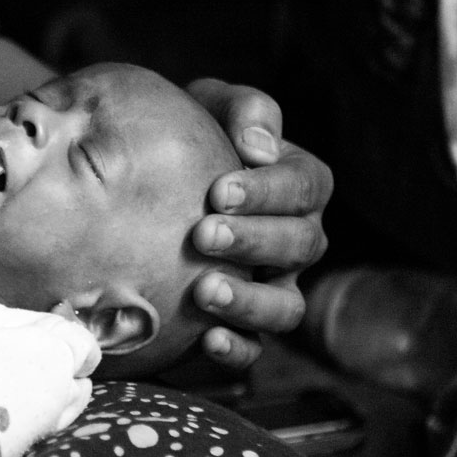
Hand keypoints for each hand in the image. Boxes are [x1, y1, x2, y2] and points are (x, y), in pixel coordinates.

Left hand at [183, 78, 333, 369]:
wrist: (150, 186)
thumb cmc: (192, 137)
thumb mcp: (212, 108)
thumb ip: (241, 109)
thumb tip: (257, 143)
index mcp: (300, 186)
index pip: (306, 187)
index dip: (269, 192)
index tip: (220, 191)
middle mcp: (297, 241)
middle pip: (301, 246)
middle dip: (255, 242)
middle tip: (203, 235)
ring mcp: (274, 287)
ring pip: (286, 306)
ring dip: (250, 301)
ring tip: (205, 291)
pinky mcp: (243, 326)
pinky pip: (254, 349)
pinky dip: (237, 349)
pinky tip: (206, 340)